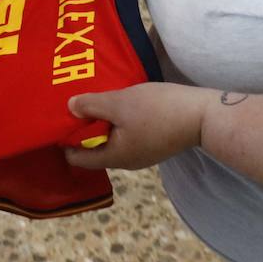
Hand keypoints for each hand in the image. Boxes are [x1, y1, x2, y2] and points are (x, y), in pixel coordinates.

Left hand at [64, 83, 214, 170]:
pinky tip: (117, 103)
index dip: (64, 140)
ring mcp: (143, 152)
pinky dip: (118, 121)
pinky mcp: (155, 142)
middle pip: (94, 148)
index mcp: (115, 157)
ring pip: (111, 139)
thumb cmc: (158, 111)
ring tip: (93, 100)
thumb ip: (91, 106)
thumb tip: (69, 109)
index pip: (78, 159)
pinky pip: (127, 133)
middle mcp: (127, 161)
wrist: (204, 115)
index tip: (58, 120)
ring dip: (101, 122)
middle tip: (74, 105)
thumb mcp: (119, 103)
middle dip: (83, 129)